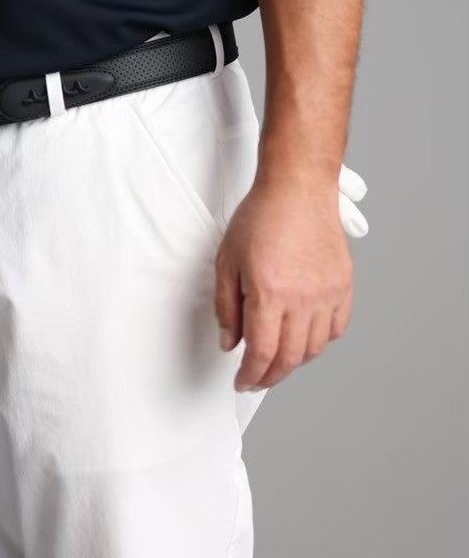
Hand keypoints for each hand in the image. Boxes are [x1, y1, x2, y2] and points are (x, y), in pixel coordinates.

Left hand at [215, 175, 353, 391]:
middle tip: (258, 378)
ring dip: (294, 361)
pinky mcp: (343, 286)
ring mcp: (327, 294)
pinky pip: (336, 329)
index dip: (251, 375)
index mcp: (269, 292)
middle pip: (289, 358)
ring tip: (278, 358)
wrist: (298, 187)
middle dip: (270, 376)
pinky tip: (304, 336)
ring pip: (314, 348)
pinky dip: (320, 341)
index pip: (262, 353)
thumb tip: (230, 343)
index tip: (243, 381)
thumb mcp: (227, 259)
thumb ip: (226, 306)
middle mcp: (302, 299)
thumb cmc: (260, 216)